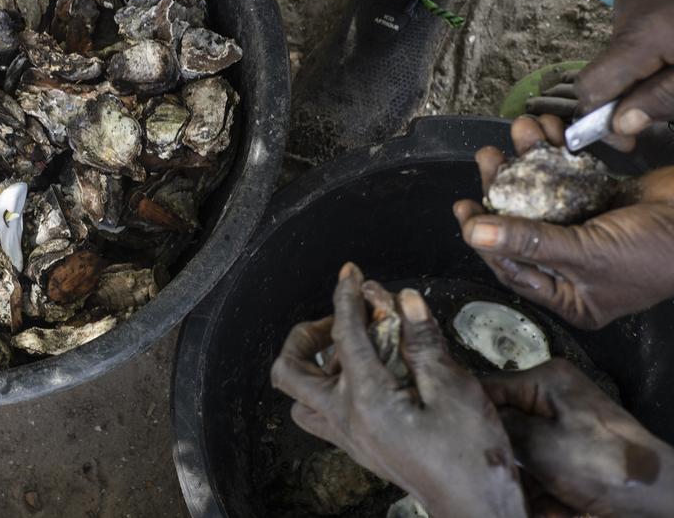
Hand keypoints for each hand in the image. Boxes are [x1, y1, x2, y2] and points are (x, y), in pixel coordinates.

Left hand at [271, 264, 526, 517]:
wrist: (477, 512)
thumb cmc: (473, 458)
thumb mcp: (456, 391)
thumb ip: (425, 343)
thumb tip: (405, 299)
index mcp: (366, 401)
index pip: (343, 335)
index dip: (346, 297)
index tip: (351, 275)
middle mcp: (345, 420)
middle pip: (289, 371)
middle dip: (306, 335)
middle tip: (339, 321)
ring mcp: (349, 438)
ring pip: (299, 397)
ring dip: (313, 365)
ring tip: (350, 347)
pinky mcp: (360, 448)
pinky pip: (321, 414)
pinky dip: (331, 386)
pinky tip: (368, 376)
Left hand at [455, 115, 673, 328]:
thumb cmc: (658, 253)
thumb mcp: (586, 253)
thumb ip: (528, 241)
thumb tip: (474, 235)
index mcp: (571, 295)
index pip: (512, 267)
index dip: (484, 238)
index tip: (463, 208)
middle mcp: (575, 264)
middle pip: (522, 224)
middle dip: (503, 187)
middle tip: (488, 159)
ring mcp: (589, 229)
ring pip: (542, 194)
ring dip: (527, 160)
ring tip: (518, 134)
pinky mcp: (602, 199)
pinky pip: (567, 175)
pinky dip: (556, 154)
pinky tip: (547, 132)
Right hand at [484, 359, 673, 517]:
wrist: (657, 500)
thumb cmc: (597, 463)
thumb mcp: (538, 445)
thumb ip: (500, 428)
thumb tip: (470, 420)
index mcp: (546, 381)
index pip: (489, 386)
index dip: (467, 412)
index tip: (446, 437)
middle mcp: (554, 400)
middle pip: (505, 424)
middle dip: (496, 454)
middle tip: (476, 475)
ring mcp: (566, 431)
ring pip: (523, 454)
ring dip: (518, 482)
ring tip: (506, 500)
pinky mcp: (576, 461)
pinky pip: (545, 472)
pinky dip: (540, 494)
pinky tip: (536, 512)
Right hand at [573, 0, 673, 149]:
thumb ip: (662, 101)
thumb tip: (621, 124)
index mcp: (640, 35)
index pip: (591, 86)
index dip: (600, 118)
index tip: (626, 139)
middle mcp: (628, 9)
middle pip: (609, 68)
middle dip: (635, 91)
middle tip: (672, 99)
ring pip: (625, 49)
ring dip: (648, 68)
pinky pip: (638, 27)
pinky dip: (655, 44)